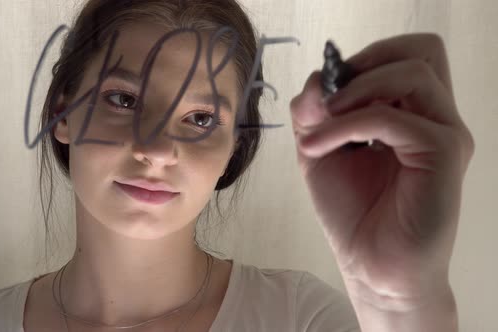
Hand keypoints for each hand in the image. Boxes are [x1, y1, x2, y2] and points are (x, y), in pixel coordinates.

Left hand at [289, 33, 474, 307]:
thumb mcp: (320, 152)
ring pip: (411, 74)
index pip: (408, 54)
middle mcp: (437, 119)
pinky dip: (344, 124)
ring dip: (352, 91)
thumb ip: (313, 114)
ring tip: (318, 124)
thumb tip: (314, 80)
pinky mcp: (442, 155)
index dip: (365, 59)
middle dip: (364, 64)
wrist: (373, 269)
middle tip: (328, 97)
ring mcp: (446, 135)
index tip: (326, 90)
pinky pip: (390, 118)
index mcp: (415, 114)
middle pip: (421, 50)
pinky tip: (316, 147)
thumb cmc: (354, 215)